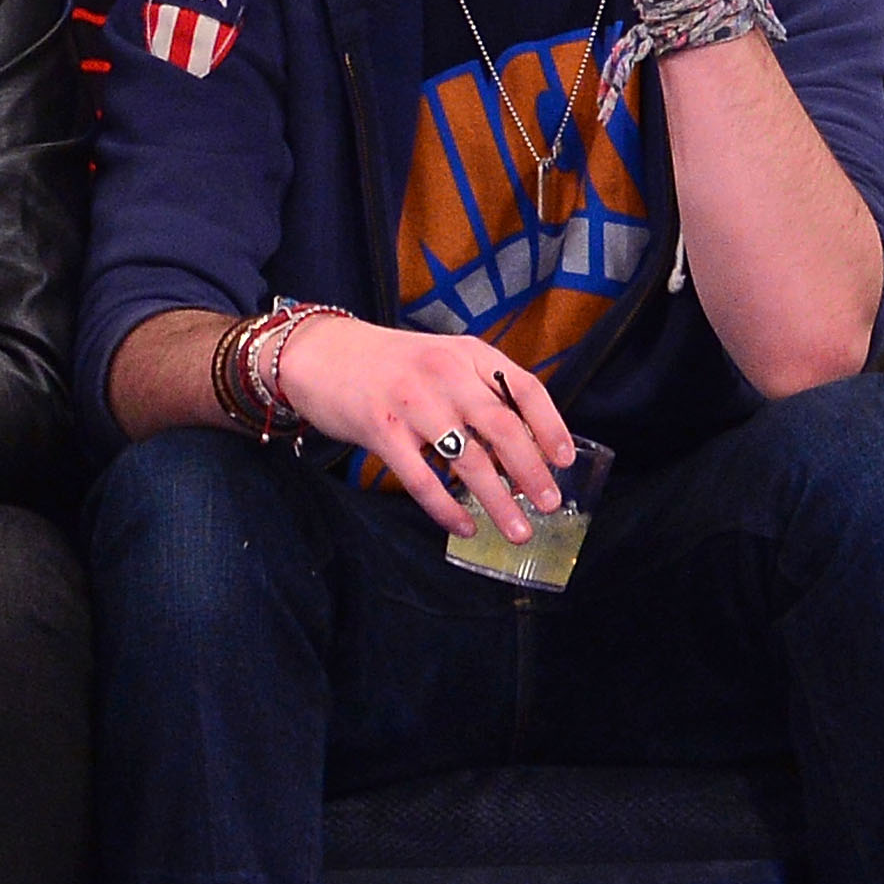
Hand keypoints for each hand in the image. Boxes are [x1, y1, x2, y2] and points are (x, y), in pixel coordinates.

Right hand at [272, 314, 574, 539]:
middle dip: (531, 472)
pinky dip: (446, 509)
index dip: (550, 426)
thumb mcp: (440, 360)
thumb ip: (477, 391)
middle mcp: (443, 374)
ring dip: (498, 501)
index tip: (564, 460)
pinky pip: (422, 479)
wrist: (318, 353)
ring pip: (467, 460)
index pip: (524, 388)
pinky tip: (463, 526)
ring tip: (518, 530)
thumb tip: (522, 447)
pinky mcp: (381, 430)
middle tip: (548, 504)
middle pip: (502, 427)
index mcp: (467, 354)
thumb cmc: (387, 365)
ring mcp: (411, 402)